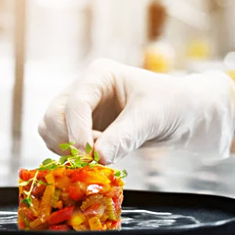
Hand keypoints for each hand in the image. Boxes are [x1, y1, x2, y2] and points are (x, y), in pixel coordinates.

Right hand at [38, 59, 234, 162]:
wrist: (183, 115)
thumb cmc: (171, 105)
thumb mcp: (151, 117)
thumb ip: (125, 136)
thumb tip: (98, 157)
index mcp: (99, 75)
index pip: (75, 103)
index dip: (77, 131)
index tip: (89, 155)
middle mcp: (84, 89)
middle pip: (54, 116)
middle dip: (68, 140)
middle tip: (94, 158)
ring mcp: (80, 110)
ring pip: (51, 131)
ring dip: (67, 149)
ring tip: (102, 154)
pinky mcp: (82, 129)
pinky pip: (61, 144)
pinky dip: (72, 155)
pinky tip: (100, 157)